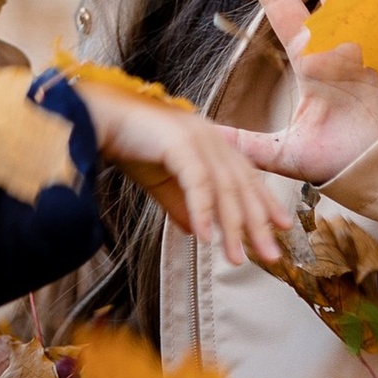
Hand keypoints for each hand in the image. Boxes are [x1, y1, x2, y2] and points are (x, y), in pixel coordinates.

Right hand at [74, 79, 299, 272]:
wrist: (96, 119)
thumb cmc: (128, 145)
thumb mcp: (162, 182)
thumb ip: (182, 205)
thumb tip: (198, 232)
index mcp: (211, 141)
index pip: (247, 176)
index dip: (265, 202)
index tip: (281, 228)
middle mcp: (210, 137)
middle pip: (242, 186)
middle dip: (258, 224)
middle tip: (269, 256)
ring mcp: (197, 137)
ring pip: (223, 189)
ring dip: (231, 227)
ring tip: (236, 258)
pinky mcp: (178, 142)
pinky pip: (197, 183)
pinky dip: (203, 212)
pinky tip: (204, 238)